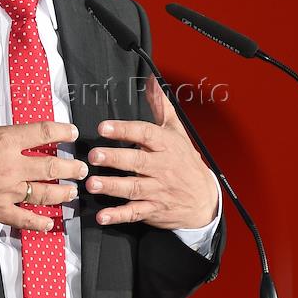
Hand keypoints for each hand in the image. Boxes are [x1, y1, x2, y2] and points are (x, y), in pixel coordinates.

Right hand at [0, 61, 88, 230]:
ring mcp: (7, 190)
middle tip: (82, 168)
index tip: (72, 131)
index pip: (43, 131)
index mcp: (4, 140)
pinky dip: (39, 223)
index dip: (61, 130)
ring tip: (72, 193)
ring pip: (45, 193)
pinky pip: (25, 219)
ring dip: (62, 193)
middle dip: (71, 167)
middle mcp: (12, 166)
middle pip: (53, 166)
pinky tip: (49, 223)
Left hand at [84, 76, 218, 228]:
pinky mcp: (154, 210)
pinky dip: (119, 215)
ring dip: (112, 186)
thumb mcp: (176, 132)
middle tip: (94, 155)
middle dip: (115, 158)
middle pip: (137, 161)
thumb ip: (160, 107)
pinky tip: (103, 216)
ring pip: (134, 188)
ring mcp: (158, 190)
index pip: (145, 134)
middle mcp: (161, 167)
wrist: (205, 199)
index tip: (104, 127)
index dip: (124, 129)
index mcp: (165, 145)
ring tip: (92, 183)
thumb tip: (151, 81)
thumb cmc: (185, 161)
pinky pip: (135, 213)